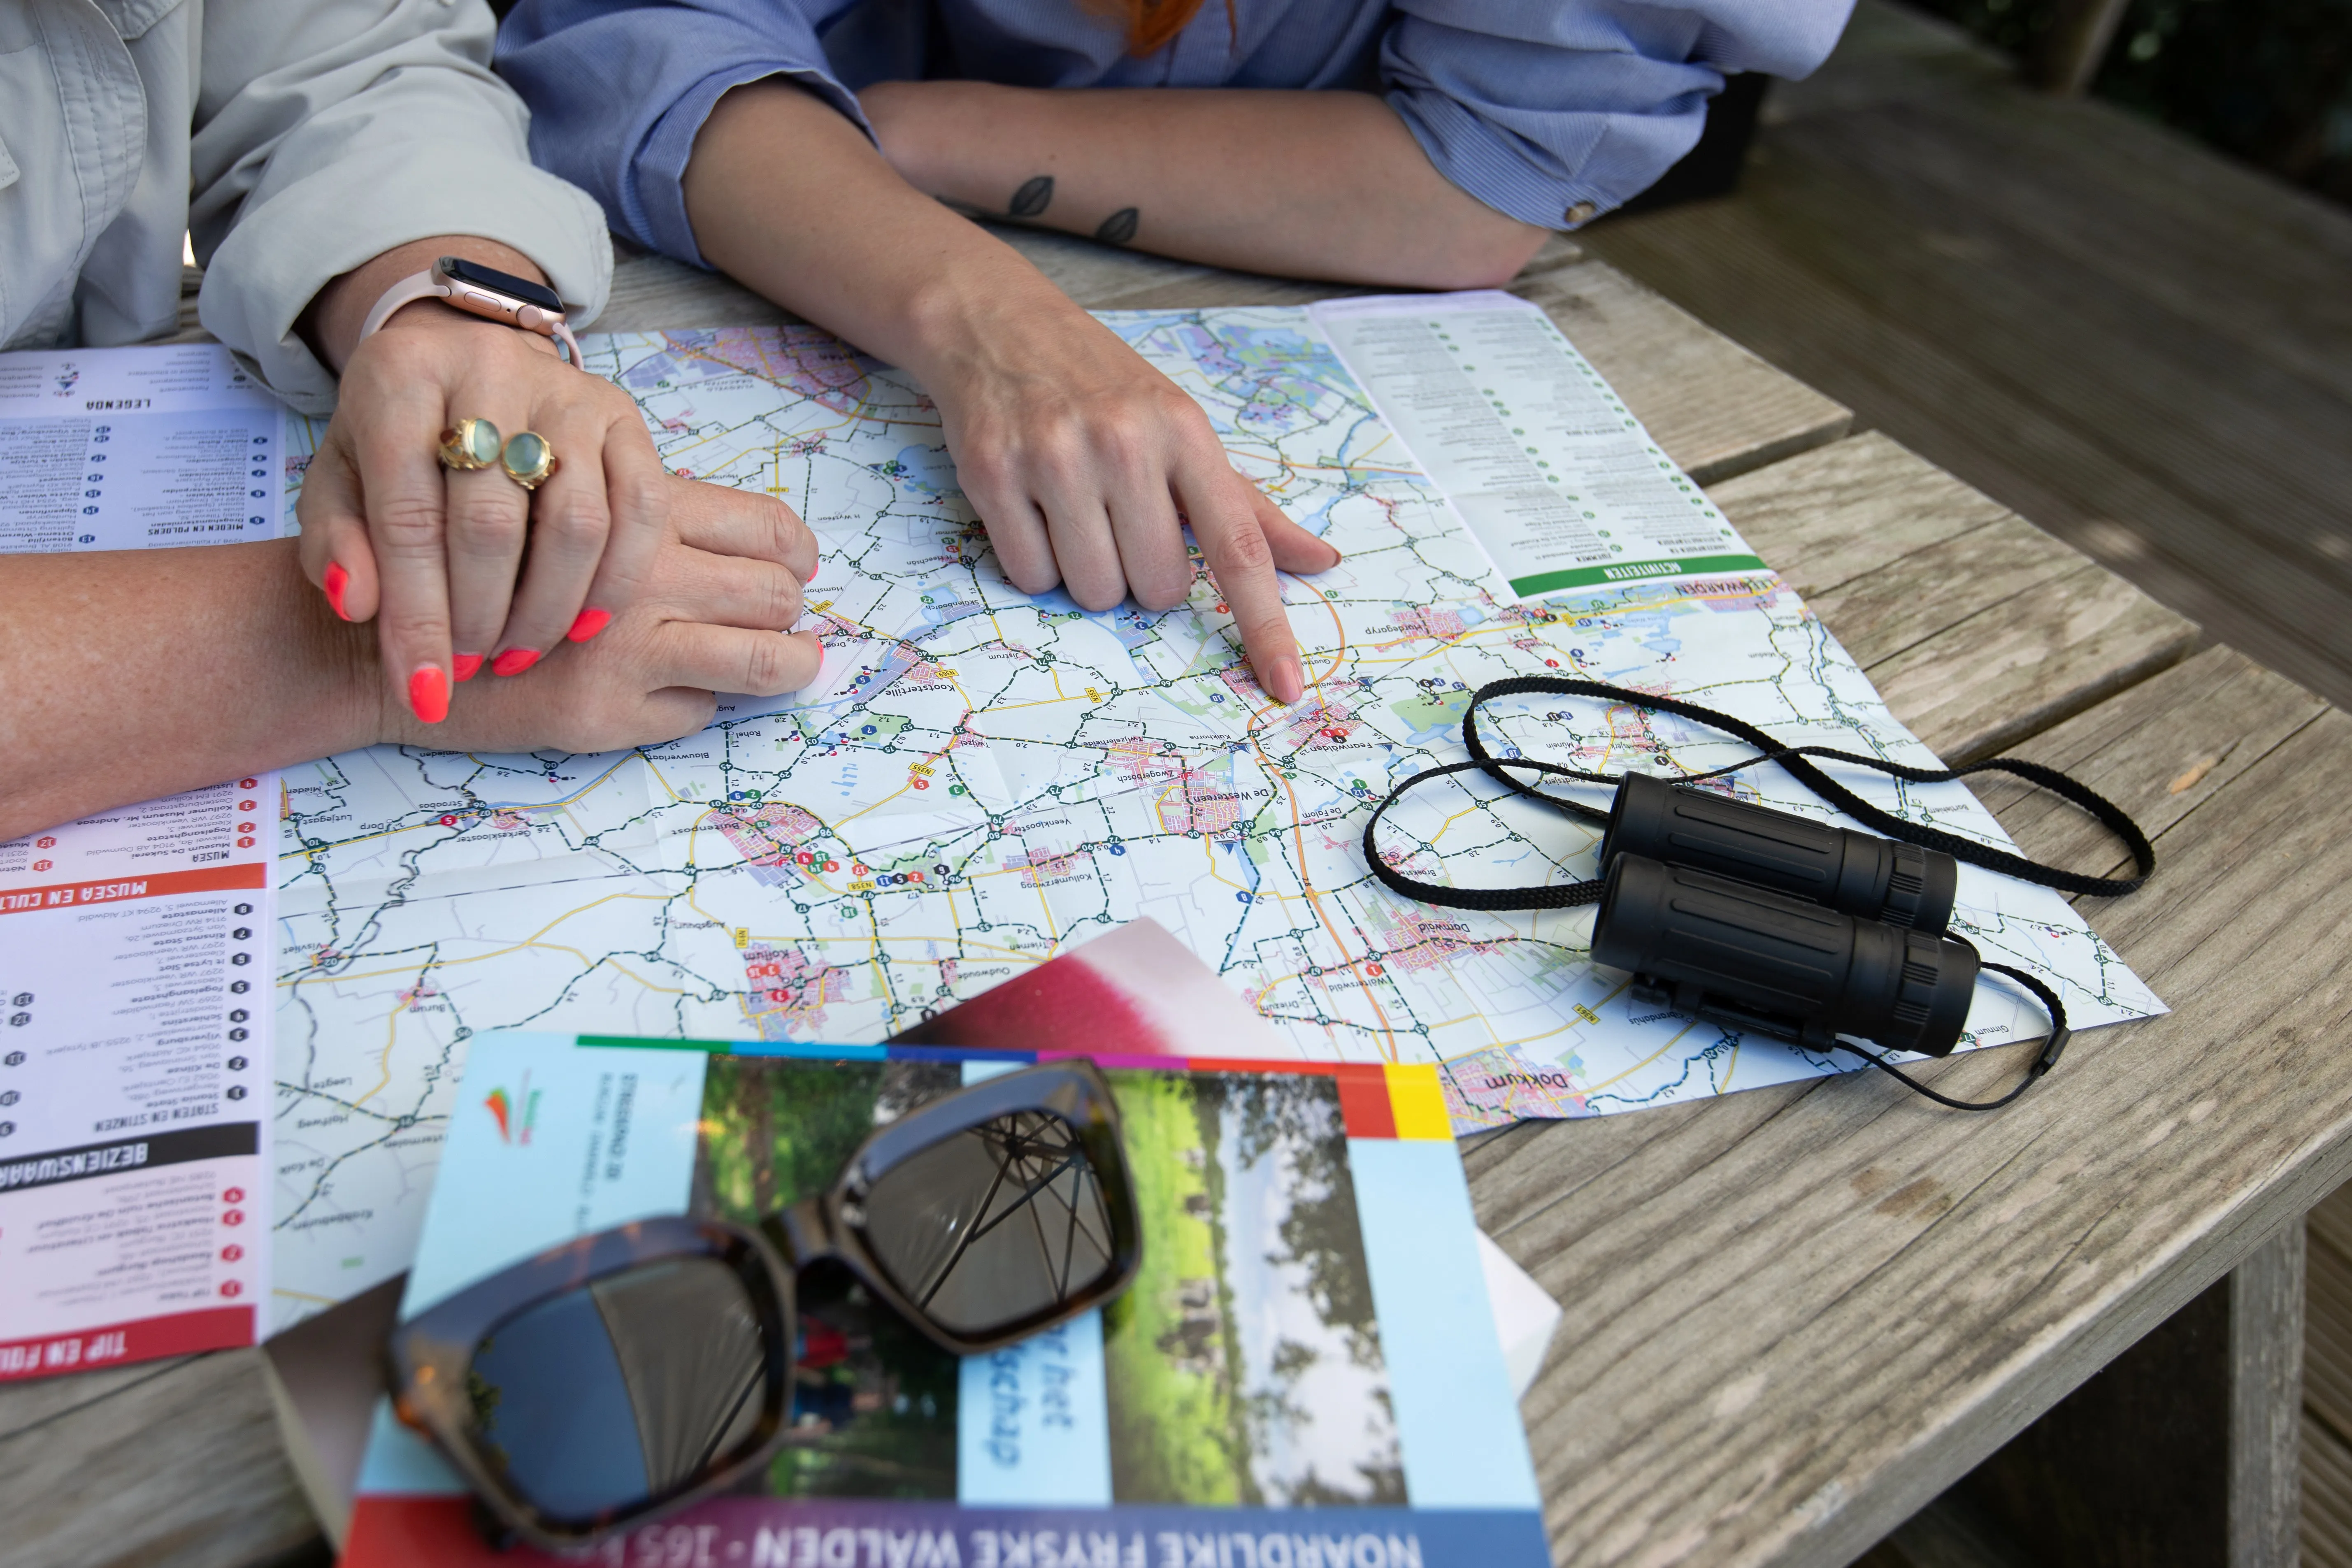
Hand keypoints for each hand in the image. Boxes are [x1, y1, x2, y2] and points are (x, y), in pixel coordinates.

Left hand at [297, 245, 676, 724]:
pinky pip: (642, 510)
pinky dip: (617, 581)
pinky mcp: (623, 415)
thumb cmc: (396, 441)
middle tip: (471, 670)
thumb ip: (336, 541)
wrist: (460, 369)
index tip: (423, 692)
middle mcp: (488, 368)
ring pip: (578, 523)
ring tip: (519, 653)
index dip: (417, 617)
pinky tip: (585, 624)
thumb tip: (357, 605)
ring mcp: (567, 391)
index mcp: (399, 379)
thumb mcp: (340, 482)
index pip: (408, 517)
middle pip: (494, 522)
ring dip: (549, 609)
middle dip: (482, 618)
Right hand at [377, 473, 823, 752]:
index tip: (794, 566)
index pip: (765, 524)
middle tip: (780, 619)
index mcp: (638, 509)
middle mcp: (643, 574)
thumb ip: (644, 513)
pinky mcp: (605, 711)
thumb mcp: (558, 505)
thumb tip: (753, 545)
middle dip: (788, 609)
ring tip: (785, 663)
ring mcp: (628, 647)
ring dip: (785, 664)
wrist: (381, 635)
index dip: (792, 550)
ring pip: (763, 660)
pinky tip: (663, 694)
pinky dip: (696, 705)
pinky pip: (699, 712)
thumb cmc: (474, 565)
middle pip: (776, 593)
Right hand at [926, 281, 1340, 704]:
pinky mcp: (991, 472)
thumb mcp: (1181, 429)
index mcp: (1184, 432)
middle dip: (1141, 574)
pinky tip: (1032, 507)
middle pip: (1157, 588)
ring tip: (1072, 511)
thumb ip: (1246, 507)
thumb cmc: (1103, 385)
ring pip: (1093, 591)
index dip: (1264, 623)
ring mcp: (1054, 456)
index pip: (1238, 547)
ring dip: (1087, 572)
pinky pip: (1030, 576)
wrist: (996, 322)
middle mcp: (1123, 442)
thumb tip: (1321, 561)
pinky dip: (1035, 561)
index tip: (1285, 684)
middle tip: (1118, 520)